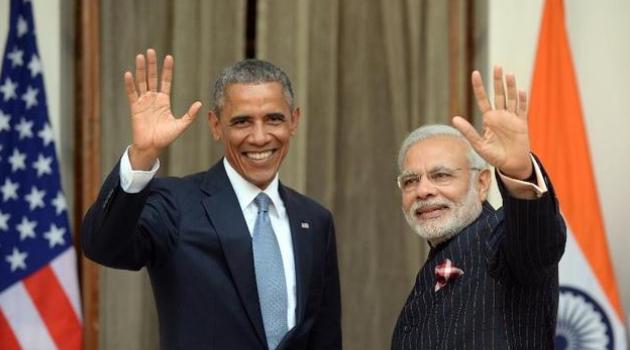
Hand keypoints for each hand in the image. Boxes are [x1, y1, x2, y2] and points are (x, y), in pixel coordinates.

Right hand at [124, 49, 201, 169]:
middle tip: (151, 51)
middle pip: (152, 78)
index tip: (168, 57)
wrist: (152, 147)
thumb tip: (199, 103)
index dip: (167, 70)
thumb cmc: (165, 137)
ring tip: (140, 56)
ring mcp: (143, 102)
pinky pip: (132, 94)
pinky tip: (129, 73)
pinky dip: (130, 84)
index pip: (166, 81)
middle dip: (152, 65)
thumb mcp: (180, 125)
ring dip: (141, 70)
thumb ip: (189, 115)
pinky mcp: (135, 108)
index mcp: (164, 101)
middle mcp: (153, 98)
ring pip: (142, 82)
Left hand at [452, 66, 532, 178]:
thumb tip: (454, 118)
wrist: (511, 165)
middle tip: (497, 66)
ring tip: (508, 74)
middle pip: (499, 94)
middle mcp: (500, 115)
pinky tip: (520, 91)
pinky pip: (522, 109)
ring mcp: (512, 118)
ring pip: (511, 98)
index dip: (479, 86)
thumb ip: (468, 131)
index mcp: (488, 118)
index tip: (475, 73)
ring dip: (510, 87)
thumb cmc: (494, 156)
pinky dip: (522, 100)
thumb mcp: (478, 144)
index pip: (483, 99)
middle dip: (497, 81)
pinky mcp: (522, 123)